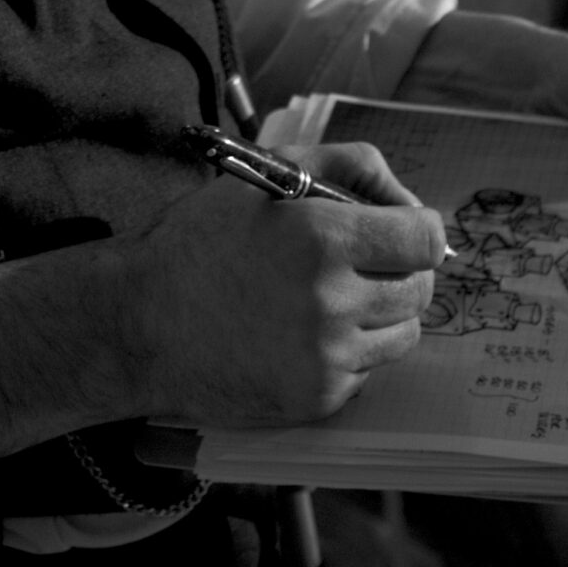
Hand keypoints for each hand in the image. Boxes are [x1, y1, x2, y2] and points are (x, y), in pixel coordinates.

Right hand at [121, 142, 443, 428]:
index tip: (402, 229)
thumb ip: (346, 166)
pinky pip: (366, 373)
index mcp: (324, 238)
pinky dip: (350, 354)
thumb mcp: (266, 175)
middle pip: (420, 290)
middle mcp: (334, 302)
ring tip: (334, 299)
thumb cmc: (200, 240)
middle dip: (402, 271)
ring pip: (401, 336)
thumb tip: (407, 197)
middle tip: (365, 263)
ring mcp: (328, 358)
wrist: (141, 321)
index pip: (426, 239)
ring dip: (382, 315)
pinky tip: (305, 335)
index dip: (419, 228)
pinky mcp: (317, 400)